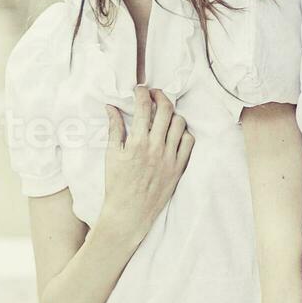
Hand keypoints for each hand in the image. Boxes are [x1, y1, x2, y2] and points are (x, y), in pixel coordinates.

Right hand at [101, 86, 193, 244]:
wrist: (129, 213)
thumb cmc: (117, 185)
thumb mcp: (111, 155)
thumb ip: (114, 129)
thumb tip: (112, 107)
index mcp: (137, 143)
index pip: (144, 108)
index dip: (142, 93)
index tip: (140, 89)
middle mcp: (156, 147)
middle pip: (166, 110)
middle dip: (160, 96)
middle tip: (154, 95)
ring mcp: (170, 157)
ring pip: (180, 123)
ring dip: (172, 114)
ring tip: (164, 114)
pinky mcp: (179, 167)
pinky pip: (189, 141)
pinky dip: (183, 132)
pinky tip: (174, 133)